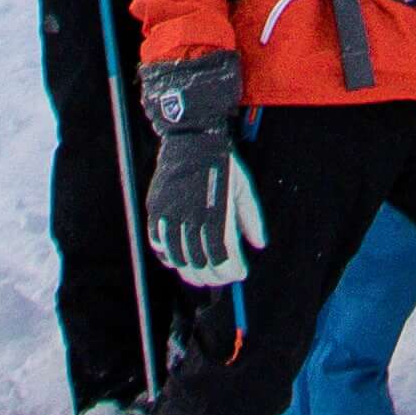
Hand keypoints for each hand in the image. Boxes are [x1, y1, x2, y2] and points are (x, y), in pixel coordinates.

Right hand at [141, 52, 265, 283]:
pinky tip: (177, 261)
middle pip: (201, 263)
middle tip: (222, 278)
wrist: (192, 136)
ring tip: (201, 276)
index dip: (232, 271)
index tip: (239, 273)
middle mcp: (192, 218)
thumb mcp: (244, 187)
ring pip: (179, 259)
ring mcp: (171, 216)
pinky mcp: (156, 211)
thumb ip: (251, 218)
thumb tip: (259, 244)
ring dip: (191, 273)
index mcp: (217, 213)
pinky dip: (168, 257)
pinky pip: (158, 244)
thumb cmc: (222, 162)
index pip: (223, 257)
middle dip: (214, 277)